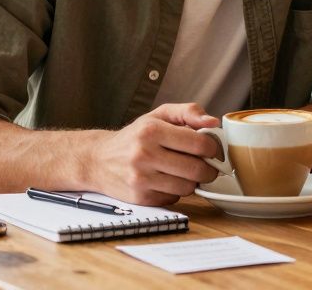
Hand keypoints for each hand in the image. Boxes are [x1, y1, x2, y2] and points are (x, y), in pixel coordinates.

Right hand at [91, 103, 219, 205]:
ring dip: (192, 181)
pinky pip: (174, 198)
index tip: (213, 149)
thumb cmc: (134, 137)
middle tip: (207, 165)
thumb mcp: (158, 115)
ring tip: (184, 171)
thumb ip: (188, 112)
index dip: (214, 148)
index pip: (199, 144)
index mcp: (152, 130)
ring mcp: (141, 179)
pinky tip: (167, 180)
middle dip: (209, 169)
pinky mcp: (140, 198)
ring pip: (187, 187)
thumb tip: (213, 121)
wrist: (98, 160)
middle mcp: (144, 154)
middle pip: (196, 169)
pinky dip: (176, 191)